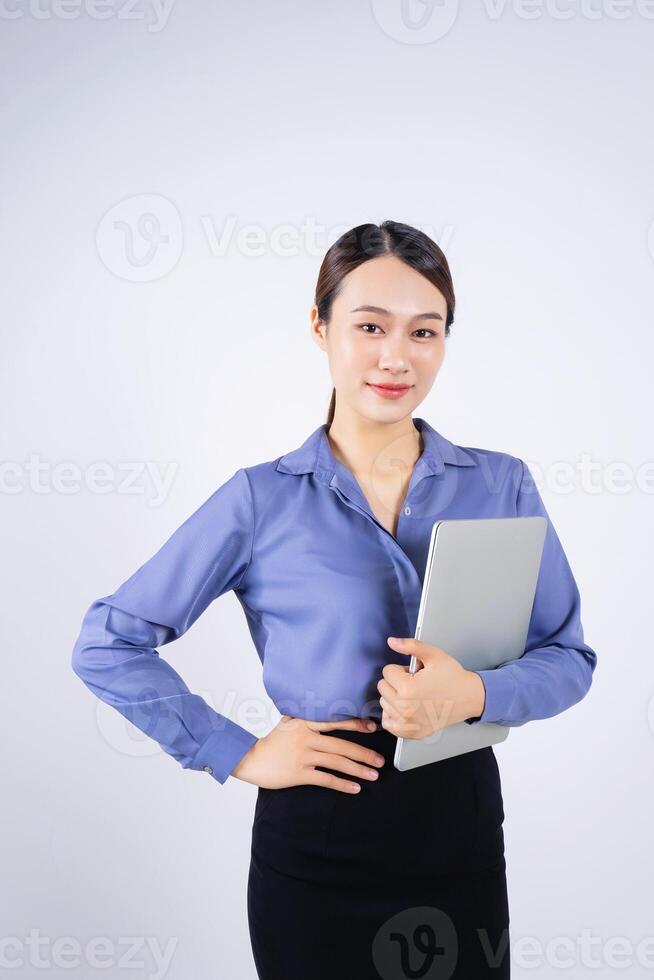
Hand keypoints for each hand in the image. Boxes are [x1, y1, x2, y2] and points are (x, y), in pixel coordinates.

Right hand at [231, 715, 385, 792]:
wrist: (251, 759)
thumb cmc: (272, 742)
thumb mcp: (288, 723)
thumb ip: (306, 717)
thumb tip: (325, 711)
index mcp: (305, 723)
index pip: (335, 721)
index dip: (355, 724)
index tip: (372, 729)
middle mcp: (306, 737)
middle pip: (341, 745)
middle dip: (364, 754)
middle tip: (380, 760)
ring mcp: (303, 755)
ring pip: (337, 762)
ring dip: (358, 770)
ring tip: (373, 775)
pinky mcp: (299, 773)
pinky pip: (326, 778)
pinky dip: (342, 784)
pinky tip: (355, 788)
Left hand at [377, 636, 485, 739]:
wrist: (469, 696)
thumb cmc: (453, 677)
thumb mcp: (433, 654)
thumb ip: (410, 646)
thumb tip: (392, 642)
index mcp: (408, 688)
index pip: (387, 671)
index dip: (401, 669)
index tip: (414, 673)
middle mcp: (405, 708)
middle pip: (383, 687)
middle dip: (397, 682)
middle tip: (415, 683)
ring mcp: (408, 723)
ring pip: (384, 704)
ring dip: (394, 697)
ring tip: (414, 695)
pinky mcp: (412, 732)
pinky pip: (389, 723)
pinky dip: (393, 715)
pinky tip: (405, 708)